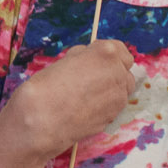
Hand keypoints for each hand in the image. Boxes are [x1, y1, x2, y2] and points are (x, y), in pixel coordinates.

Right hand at [0, 40, 135, 167]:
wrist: (42, 118)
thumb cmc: (47, 86)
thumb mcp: (65, 60)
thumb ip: (85, 58)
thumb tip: (91, 61)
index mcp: (106, 54)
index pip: (120, 49)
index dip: (106, 54)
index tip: (94, 58)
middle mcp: (118, 74)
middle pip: (124, 70)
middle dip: (112, 71)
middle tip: (91, 76)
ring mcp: (119, 98)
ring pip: (121, 90)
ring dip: (110, 88)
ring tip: (86, 94)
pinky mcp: (114, 116)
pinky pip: (114, 106)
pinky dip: (104, 105)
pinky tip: (85, 107)